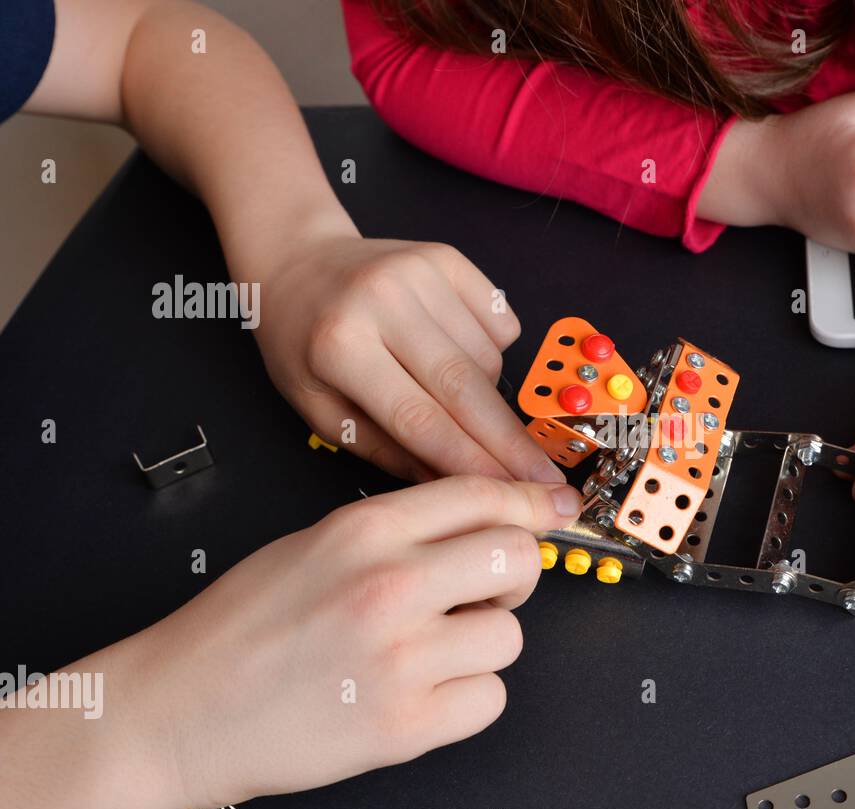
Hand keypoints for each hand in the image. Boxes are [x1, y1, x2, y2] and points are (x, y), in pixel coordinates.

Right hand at [0, 477, 579, 808]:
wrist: (177, 709)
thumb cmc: (239, 628)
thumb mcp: (314, 543)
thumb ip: (401, 528)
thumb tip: (488, 521)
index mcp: (365, 530)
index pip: (486, 496)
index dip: (529, 505)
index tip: (547, 515)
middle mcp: (390, 585)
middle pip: (519, 559)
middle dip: (514, 576)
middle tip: (485, 592)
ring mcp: (401, 659)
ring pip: (511, 637)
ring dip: (483, 645)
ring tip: (433, 653)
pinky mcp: (405, 727)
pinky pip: (490, 700)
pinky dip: (468, 700)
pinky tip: (425, 694)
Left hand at [254, 227, 564, 483]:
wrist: (297, 260)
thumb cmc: (303, 344)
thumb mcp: (321, 411)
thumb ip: (387, 451)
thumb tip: (454, 485)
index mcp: (339, 345)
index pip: (419, 419)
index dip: (469, 463)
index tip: (508, 494)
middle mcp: (382, 300)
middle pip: (464, 388)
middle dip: (510, 443)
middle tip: (546, 480)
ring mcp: (419, 273)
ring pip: (486, 359)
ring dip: (486, 396)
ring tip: (452, 397)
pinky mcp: (447, 257)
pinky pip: (500, 324)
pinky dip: (492, 352)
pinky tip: (457, 351)